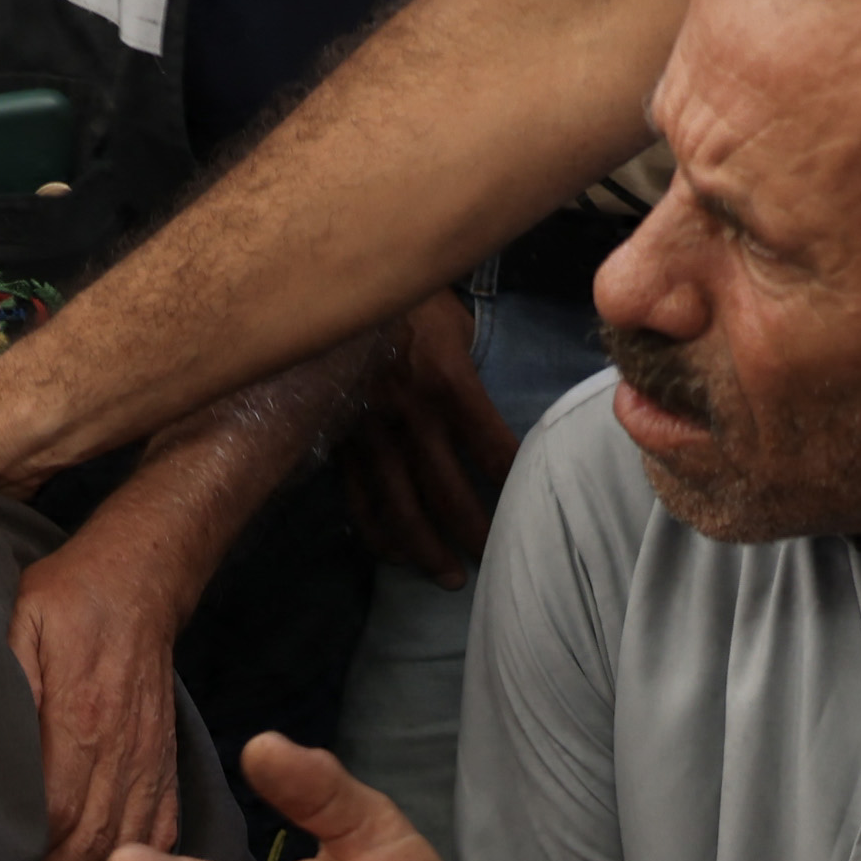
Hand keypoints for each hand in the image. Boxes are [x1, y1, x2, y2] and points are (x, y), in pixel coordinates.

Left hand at [7, 529, 197, 860]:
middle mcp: (121, 748)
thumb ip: (2, 685)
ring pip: (124, 842)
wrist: (137, 582)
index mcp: (80, 718)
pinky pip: (159, 824)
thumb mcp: (18, 627)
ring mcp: (149, 757)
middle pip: (90, 842)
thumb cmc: (65, 603)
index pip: (54, 814)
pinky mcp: (164, 759)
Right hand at [337, 293, 525, 589]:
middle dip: (476, 535)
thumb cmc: (402, 294)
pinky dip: (378, 534)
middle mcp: (409, 416)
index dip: (516, 485)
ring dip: (428, 551)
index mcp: (446, 383)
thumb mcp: (449, 319)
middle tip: (496, 562)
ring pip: (401, 509)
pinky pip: (358, 500)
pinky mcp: (338, 442)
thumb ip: (466, 363)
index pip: (494, 450)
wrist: (324, 282)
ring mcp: (369, 434)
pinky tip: (396, 554)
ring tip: (450, 577)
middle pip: (449, 495)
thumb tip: (480, 399)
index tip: (536, 510)